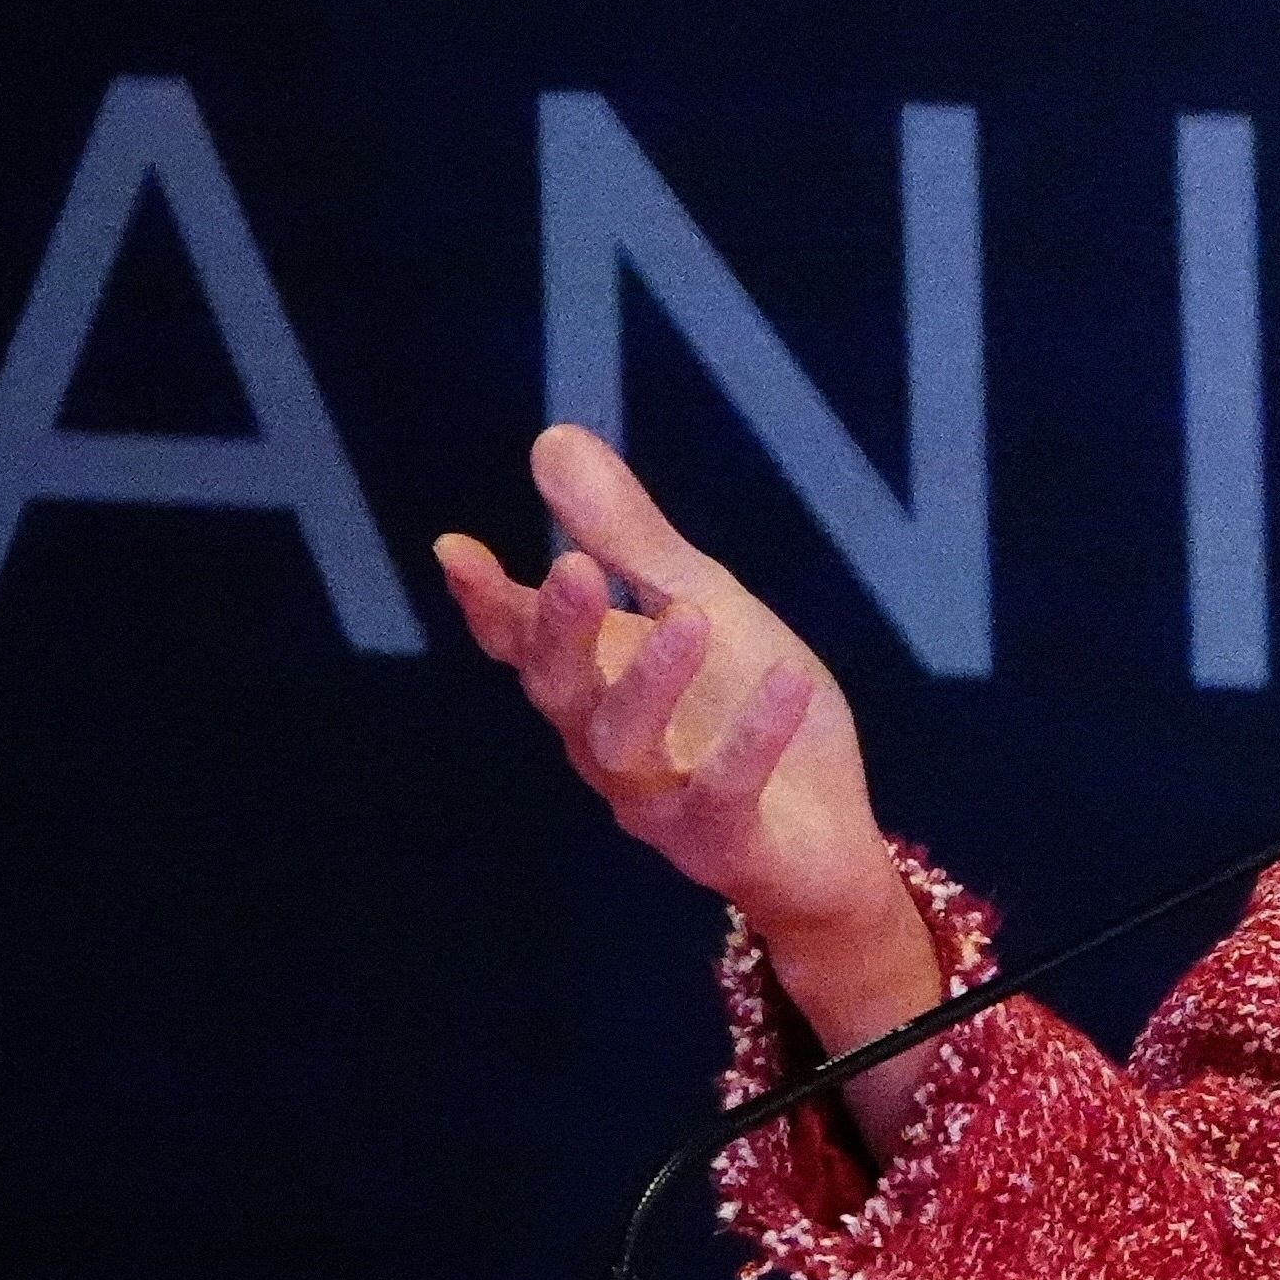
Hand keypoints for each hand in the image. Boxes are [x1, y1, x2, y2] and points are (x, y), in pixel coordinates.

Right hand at [434, 426, 938, 1050]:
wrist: (823, 841)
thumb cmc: (746, 713)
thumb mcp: (701, 603)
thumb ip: (628, 537)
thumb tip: (551, 439)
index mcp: (597, 680)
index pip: (523, 641)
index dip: (487, 601)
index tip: (456, 550)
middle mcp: (607, 743)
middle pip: (562, 690)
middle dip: (561, 631)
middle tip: (572, 567)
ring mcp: (657, 801)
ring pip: (623, 748)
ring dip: (649, 682)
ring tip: (688, 614)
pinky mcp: (721, 841)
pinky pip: (724, 794)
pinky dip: (752, 739)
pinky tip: (788, 680)